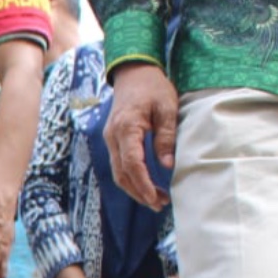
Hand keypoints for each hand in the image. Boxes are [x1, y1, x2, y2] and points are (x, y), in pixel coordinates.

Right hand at [106, 64, 177, 209]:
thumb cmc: (152, 87)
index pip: (132, 164)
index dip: (143, 184)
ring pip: (118, 172)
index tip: (156, 198)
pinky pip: (118, 165)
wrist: (133, 73)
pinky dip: (131, 178)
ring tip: (155, 199)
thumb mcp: (167, 108)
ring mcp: (110, 139)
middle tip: (160, 204)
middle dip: (140, 192)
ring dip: (135, 189)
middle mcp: (113, 137)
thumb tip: (167, 165)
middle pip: (122, 174)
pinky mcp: (113, 140)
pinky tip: (146, 185)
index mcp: (126, 128)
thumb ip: (166, 137)